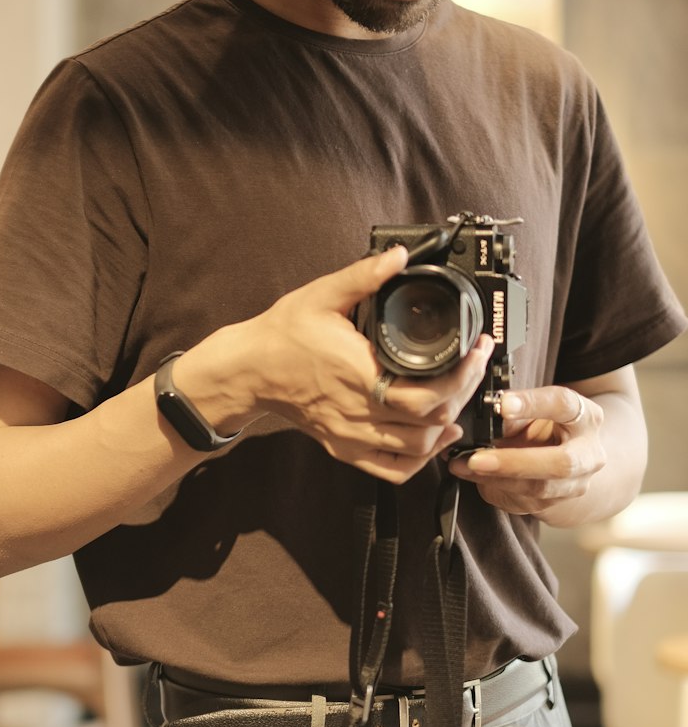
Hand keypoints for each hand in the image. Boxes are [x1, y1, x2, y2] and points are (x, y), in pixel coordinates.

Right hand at [186, 247, 495, 483]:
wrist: (249, 370)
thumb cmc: (283, 335)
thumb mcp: (322, 295)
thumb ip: (364, 276)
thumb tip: (398, 256)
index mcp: (361, 374)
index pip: (429, 393)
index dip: (463, 376)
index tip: (476, 350)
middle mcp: (360, 412)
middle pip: (432, 422)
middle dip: (463, 395)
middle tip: (472, 367)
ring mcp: (352, 436)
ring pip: (418, 449)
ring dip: (446, 427)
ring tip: (458, 399)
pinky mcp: (344, 447)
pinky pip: (392, 470)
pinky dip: (419, 460)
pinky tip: (431, 437)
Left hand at [447, 384, 604, 515]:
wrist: (565, 459)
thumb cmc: (543, 424)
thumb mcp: (532, 411)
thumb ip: (513, 412)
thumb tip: (485, 414)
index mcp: (585, 417)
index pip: (563, 405)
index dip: (533, 404)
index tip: (501, 405)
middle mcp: (588, 454)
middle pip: (561, 463)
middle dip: (515, 462)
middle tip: (476, 459)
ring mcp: (574, 484)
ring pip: (538, 488)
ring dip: (496, 478)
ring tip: (464, 465)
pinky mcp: (552, 504)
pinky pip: (520, 499)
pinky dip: (490, 485)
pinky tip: (469, 474)